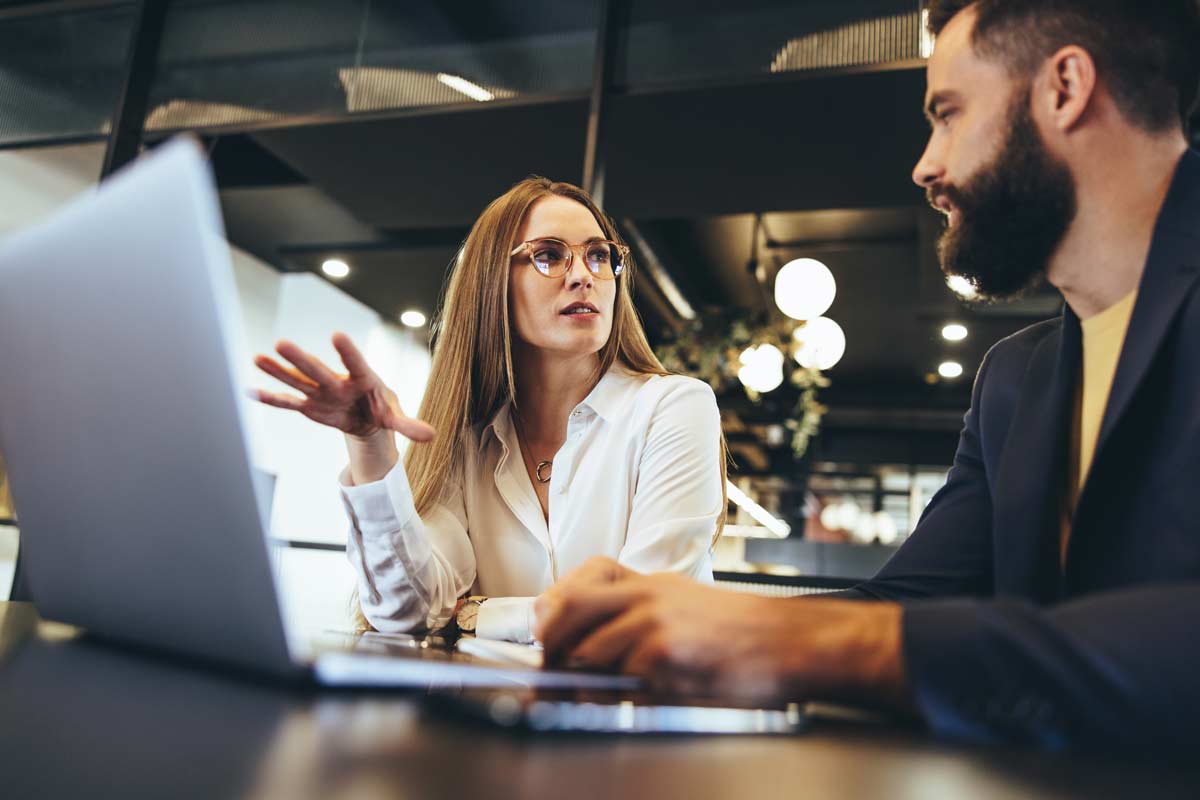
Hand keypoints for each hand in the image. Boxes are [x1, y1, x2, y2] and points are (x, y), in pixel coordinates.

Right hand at [250, 332, 434, 442]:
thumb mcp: (396, 416)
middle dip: (300, 358)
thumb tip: (432, 436)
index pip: (355, 362)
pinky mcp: (309, 406)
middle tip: (281, 342)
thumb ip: (409, 424)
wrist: (365, 415)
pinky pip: (289, 402)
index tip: (337, 335)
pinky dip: (272, 399)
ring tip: (257, 358)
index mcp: (362, 378)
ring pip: (298, 381)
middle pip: (318, 369)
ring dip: (278, 372)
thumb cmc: (381, 407)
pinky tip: (252, 391)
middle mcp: (337, 381)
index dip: (347, 351)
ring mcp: (320, 392)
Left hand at [535, 557, 910, 708]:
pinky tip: (635, 698)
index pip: (577, 583)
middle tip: (554, 672)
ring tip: (596, 694)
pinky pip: (620, 677)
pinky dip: (618, 694)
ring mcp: (654, 619)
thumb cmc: (745, 634)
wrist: (792, 642)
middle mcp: (646, 593)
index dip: (552, 612)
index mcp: (649, 582)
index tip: (548, 638)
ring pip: (586, 650)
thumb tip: (590, 649)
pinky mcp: (666, 649)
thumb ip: (641, 617)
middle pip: (566, 610)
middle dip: (553, 646)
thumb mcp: (687, 607)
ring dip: (584, 679)